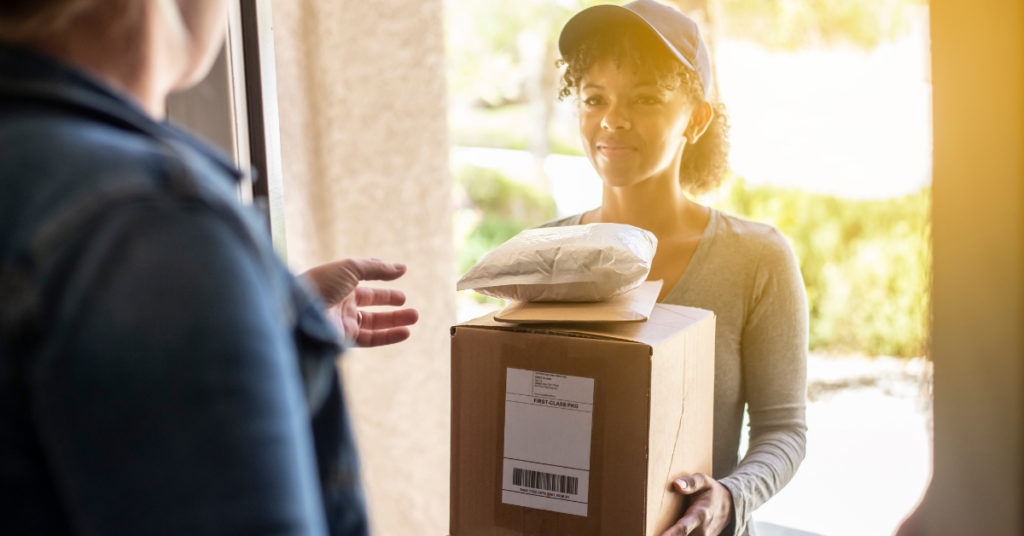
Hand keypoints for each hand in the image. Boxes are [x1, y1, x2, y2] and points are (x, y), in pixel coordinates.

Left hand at [303, 258, 418, 346]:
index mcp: (340, 283)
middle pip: (372, 305)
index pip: (365, 284)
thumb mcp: (351, 268)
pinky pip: (371, 338)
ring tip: (415, 317)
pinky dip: (389, 336)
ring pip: (374, 323)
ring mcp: (342, 322)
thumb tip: (402, 268)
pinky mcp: (344, 338)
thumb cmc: (320, 283)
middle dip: (392, 305)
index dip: (383, 283)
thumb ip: (377, 268)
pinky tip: (405, 332)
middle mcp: (341, 303)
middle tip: (410, 307)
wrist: (298, 309)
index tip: (401, 282)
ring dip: (395, 321)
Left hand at [659, 473, 733, 535]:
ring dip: (671, 535)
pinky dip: (676, 535)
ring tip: (652, 530)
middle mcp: (702, 531)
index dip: (671, 534)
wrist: (729, 506)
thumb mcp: (704, 481)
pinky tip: (667, 531)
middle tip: (648, 531)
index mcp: (700, 514)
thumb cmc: (712, 491)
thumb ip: (691, 482)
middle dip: (666, 535)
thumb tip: (677, 484)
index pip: (683, 528)